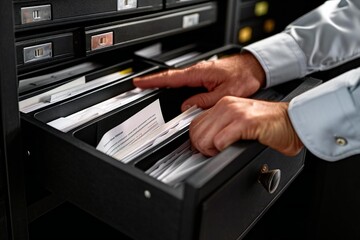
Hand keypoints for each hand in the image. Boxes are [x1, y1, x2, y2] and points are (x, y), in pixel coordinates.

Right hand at [133, 52, 265, 110]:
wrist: (254, 67)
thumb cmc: (243, 76)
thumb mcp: (224, 94)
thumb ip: (203, 101)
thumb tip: (187, 107)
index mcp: (199, 73)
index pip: (170, 78)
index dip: (153, 81)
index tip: (139, 83)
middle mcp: (197, 71)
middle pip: (170, 78)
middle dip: (154, 82)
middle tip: (140, 87)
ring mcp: (200, 73)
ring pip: (178, 81)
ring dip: (164, 84)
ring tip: (152, 90)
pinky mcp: (204, 77)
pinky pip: (186, 82)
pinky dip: (176, 86)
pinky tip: (174, 92)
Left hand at [189, 96, 303, 156]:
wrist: (293, 122)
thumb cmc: (270, 124)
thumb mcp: (239, 120)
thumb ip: (222, 125)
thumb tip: (204, 140)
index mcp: (223, 104)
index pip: (194, 124)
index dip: (198, 140)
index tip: (206, 148)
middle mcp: (226, 105)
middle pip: (196, 132)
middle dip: (202, 148)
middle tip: (215, 153)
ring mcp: (235, 112)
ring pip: (204, 138)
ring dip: (211, 151)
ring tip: (223, 151)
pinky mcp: (245, 122)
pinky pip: (220, 141)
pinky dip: (222, 150)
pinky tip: (233, 148)